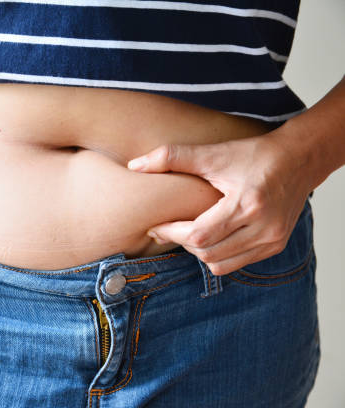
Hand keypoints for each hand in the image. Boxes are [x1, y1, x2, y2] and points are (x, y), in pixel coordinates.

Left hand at [127, 133, 312, 275]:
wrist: (298, 160)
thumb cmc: (253, 155)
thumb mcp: (212, 153)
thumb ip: (171, 157)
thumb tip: (134, 165)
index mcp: (247, 205)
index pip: (199, 235)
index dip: (171, 232)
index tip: (155, 224)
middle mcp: (264, 228)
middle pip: (206, 252)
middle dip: (181, 241)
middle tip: (167, 227)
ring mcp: (272, 240)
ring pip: (219, 263)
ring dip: (197, 251)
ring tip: (187, 231)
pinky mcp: (275, 246)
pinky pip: (235, 263)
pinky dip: (216, 255)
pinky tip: (208, 236)